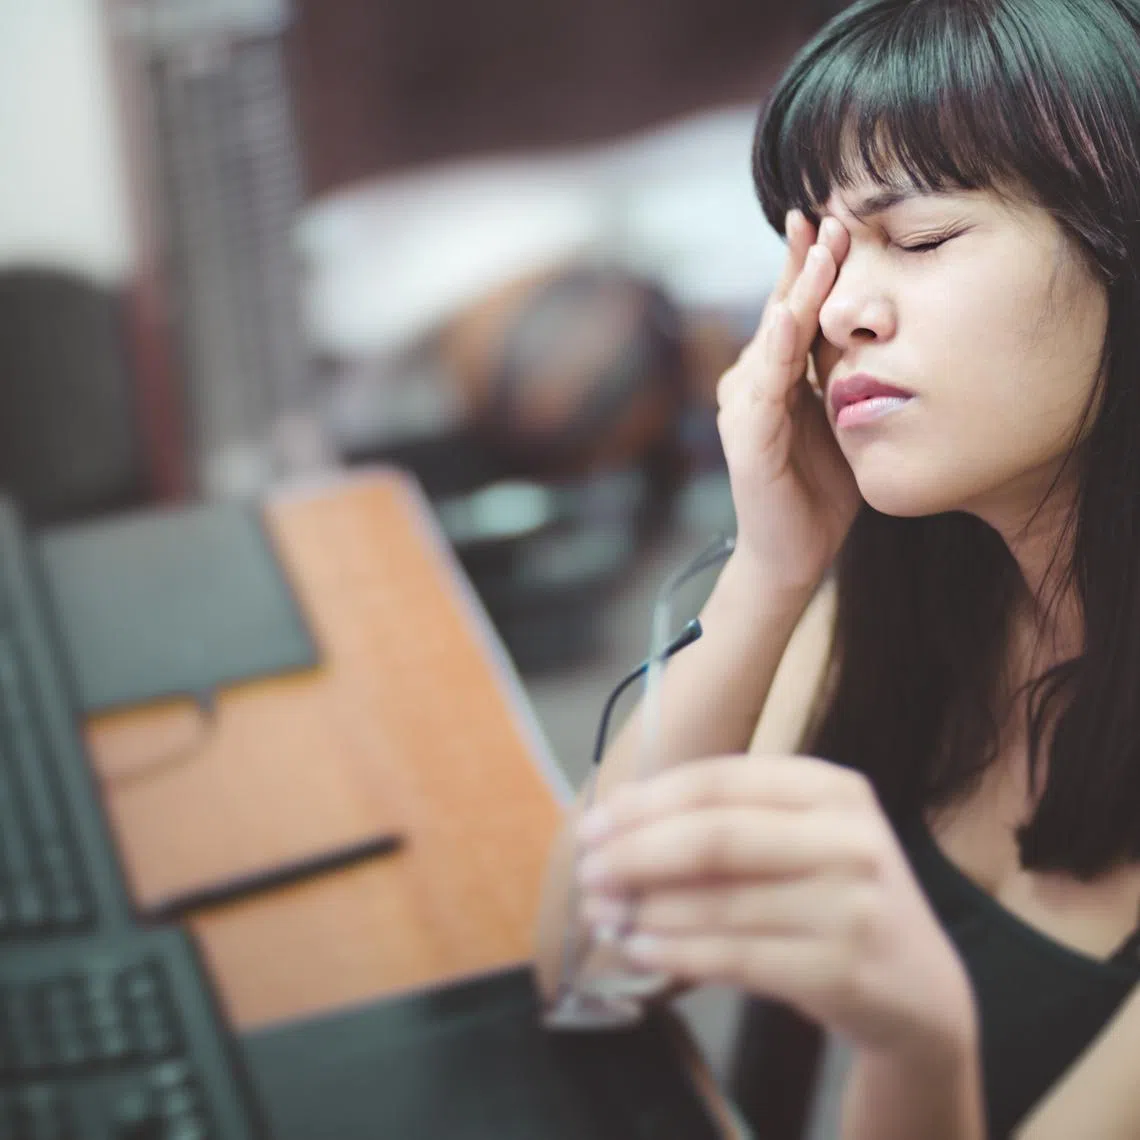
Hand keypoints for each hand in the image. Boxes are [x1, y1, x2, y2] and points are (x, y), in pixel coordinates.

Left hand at [575, 756, 976, 1062]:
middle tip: (587, 872)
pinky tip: (637, 949)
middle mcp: (848, 838)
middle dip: (637, 853)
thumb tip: (620, 820)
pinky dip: (676, 952)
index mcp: (832, 789)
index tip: (594, 822)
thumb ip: (730, 821)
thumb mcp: (804, 841)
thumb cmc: (839, 900)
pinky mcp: (841, 970)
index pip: (720, 781)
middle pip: (716, 836)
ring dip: (646, 909)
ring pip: (719, 902)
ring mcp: (851, 906)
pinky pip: (735, 957)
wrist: (922, 991)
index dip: (647, 802)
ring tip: (601, 914)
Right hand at [717, 211, 860, 591]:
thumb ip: (841, 374)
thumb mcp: (840, 417)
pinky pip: (766, 388)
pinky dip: (777, 350)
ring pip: (772, 339)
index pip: (794, 308)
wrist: (792, 554)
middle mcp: (751, 382)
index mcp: (775, 376)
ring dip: (795, 292)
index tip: (836, 215)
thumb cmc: (818, 490)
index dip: (812, 264)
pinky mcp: (747, 439)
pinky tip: (789, 317)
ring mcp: (743, 408)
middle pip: (780, 310)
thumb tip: (870, 323)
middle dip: (804, 261)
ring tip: (819, 247)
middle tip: (827, 210)